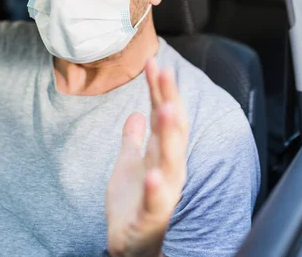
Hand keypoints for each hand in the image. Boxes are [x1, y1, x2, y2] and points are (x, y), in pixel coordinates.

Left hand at [105, 58, 189, 256]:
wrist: (131, 244)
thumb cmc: (132, 204)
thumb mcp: (129, 164)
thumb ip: (134, 140)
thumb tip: (135, 114)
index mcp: (161, 154)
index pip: (164, 114)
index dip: (159, 89)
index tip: (153, 61)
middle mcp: (168, 168)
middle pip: (172, 129)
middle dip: (169, 99)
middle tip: (164, 71)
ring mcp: (163, 191)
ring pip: (171, 160)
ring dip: (169, 134)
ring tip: (165, 108)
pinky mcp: (151, 215)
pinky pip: (155, 200)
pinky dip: (155, 186)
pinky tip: (152, 172)